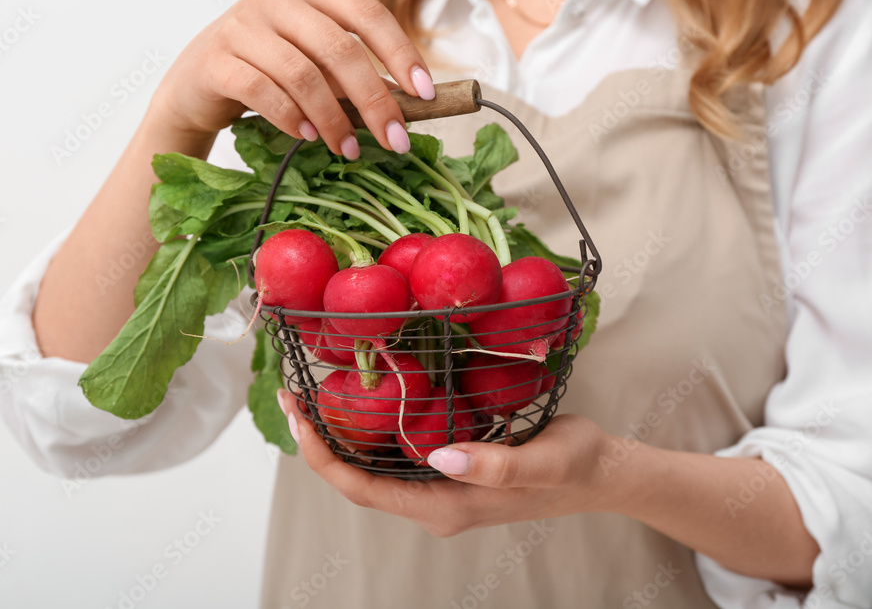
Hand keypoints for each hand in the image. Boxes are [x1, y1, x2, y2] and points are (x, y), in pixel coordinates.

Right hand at [147, 0, 434, 157]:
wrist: (196, 87)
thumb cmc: (267, 71)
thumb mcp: (313, 61)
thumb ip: (352, 72)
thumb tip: (409, 104)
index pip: (367, 13)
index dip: (400, 54)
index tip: (425, 95)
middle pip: (339, 47)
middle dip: (373, 100)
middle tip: (393, 139)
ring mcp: (240, 24)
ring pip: (303, 74)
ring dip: (333, 119)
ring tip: (347, 148)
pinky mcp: (215, 59)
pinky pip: (264, 91)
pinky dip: (292, 118)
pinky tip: (306, 137)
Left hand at [278, 389, 617, 536]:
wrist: (602, 472)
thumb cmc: (577, 465)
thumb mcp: (544, 462)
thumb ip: (496, 465)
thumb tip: (437, 457)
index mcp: (445, 506)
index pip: (363, 488)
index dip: (322, 456)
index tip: (298, 417)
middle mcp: (433, 501)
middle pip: (358, 477)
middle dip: (320, 439)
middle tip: (295, 394)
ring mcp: (440, 486)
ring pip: (374, 464)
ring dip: (343, 431)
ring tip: (317, 391)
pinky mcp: (450, 468)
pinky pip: (397, 452)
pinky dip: (373, 425)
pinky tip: (367, 395)